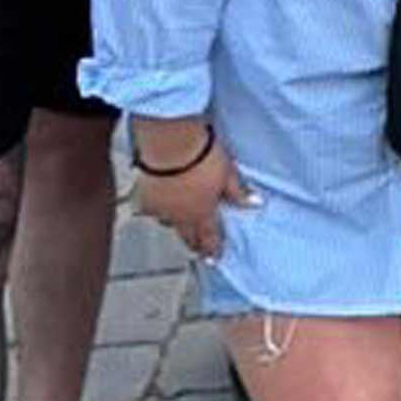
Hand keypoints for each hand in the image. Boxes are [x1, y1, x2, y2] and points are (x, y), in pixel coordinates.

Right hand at [134, 136, 254, 261]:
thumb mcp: (228, 172)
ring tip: (179, 224)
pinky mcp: (144, 195)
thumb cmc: (203, 154)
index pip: (209, 238)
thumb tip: (255, 203)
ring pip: (167, 223)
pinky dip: (155, 207)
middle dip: (194, 244)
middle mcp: (180, 216)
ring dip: (175, 224)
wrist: (171, 142)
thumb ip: (238, 191)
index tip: (214, 258)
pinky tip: (157, 203)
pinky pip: (150, 208)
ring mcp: (160, 207)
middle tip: (198, 251)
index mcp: (202, 213)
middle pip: (187, 236)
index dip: (213, 249)